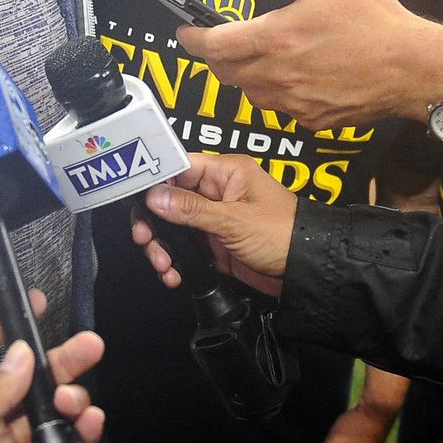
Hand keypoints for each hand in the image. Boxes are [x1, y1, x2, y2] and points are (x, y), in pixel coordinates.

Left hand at [0, 291, 104, 442]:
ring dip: (67, 399)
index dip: (1, 325)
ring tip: (76, 398)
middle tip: (86, 347)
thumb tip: (22, 356)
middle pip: (20, 380)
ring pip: (42, 415)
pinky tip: (87, 424)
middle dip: (55, 361)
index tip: (32, 305)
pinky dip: (75, 436)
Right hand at [132, 154, 295, 296]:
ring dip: (162, 246)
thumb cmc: (281, 233)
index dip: (154, 182)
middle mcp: (216, 193)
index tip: (136, 201)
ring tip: (164, 265)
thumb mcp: (234, 220)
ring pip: (173, 227)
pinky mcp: (214, 245)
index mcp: (225, 173)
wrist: (306, 271)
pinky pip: (185, 248)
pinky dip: (175, 261)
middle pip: (169, 200)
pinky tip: (173, 275)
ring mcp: (214, 219)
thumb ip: (191, 209)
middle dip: (154, 222)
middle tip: (144, 240)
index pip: (179, 167)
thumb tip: (153, 196)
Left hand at [175, 0, 442, 128]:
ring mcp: (293, 103)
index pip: (215, 45)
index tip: (185, 32)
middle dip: (215, 56)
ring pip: (248, 92)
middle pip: (225, 72)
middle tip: (219, 41)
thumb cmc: (377, 20)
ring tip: (257, 55)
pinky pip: (278, 107)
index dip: (193, 39)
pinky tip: (292, 75)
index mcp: (276, 38)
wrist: (415, 69)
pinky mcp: (311, 120)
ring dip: (243, 75)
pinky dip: (274, 92)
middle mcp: (277, 76)